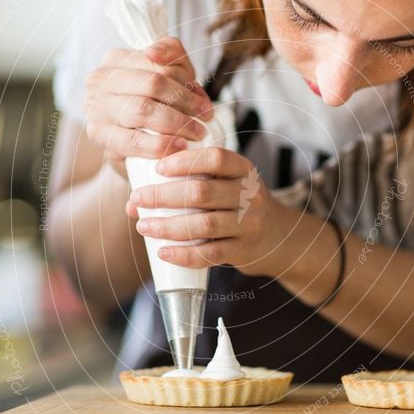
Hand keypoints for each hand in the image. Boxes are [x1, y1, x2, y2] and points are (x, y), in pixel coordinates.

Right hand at [83, 36, 213, 178]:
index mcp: (116, 59)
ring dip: (179, 122)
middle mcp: (101, 80)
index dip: (186, 81)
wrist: (122, 147)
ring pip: (144, 110)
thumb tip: (154, 52)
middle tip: (206, 115)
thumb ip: (170, 55)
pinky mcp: (100, 137)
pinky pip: (135, 141)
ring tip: (197, 132)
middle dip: (186, 100)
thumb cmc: (146, 107)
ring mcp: (97, 108)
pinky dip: (161, 144)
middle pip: (153, 83)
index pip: (158, 63)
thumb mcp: (161, 76)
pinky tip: (179, 146)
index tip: (203, 99)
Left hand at [125, 146, 292, 276]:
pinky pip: (211, 254)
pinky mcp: (243, 251)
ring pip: (204, 224)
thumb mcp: (228, 186)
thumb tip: (134, 203)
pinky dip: (184, 254)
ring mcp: (249, 224)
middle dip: (164, 195)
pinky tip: (164, 252)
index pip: (215, 159)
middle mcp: (250, 195)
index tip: (157, 168)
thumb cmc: (240, 206)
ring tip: (144, 226)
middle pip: (203, 192)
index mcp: (243, 171)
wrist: (280, 238)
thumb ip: (189, 185)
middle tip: (138, 199)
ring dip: (168, 226)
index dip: (185, 161)